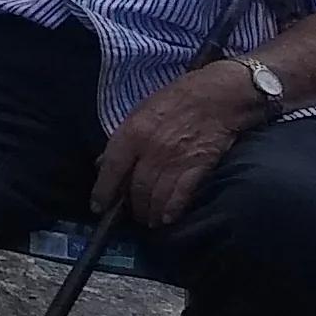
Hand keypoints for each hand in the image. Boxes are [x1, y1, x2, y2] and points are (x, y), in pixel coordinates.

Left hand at [92, 63, 261, 228]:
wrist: (217, 95)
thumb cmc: (175, 100)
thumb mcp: (138, 113)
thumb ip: (122, 140)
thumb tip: (103, 164)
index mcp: (132, 133)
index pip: (112, 168)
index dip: (103, 191)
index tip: (98, 207)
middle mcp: (151, 149)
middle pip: (136, 188)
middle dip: (132, 207)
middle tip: (132, 215)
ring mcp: (176, 159)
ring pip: (157, 195)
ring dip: (150, 212)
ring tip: (148, 220)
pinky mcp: (200, 165)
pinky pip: (182, 194)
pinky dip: (173, 210)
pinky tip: (167, 218)